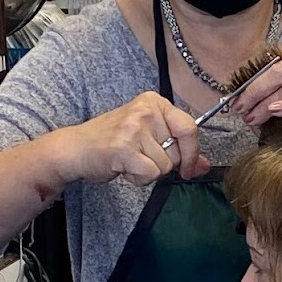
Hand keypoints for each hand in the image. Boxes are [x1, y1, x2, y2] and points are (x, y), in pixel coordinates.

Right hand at [65, 92, 210, 186]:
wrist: (76, 148)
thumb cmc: (112, 142)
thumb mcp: (148, 137)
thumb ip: (179, 149)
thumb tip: (206, 165)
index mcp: (154, 102)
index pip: (189, 128)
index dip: (193, 153)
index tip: (189, 168)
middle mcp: (146, 111)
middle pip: (178, 152)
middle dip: (164, 164)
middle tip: (142, 158)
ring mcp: (134, 128)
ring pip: (164, 166)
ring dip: (148, 172)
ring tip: (130, 162)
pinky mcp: (125, 148)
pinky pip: (151, 174)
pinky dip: (139, 179)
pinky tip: (125, 169)